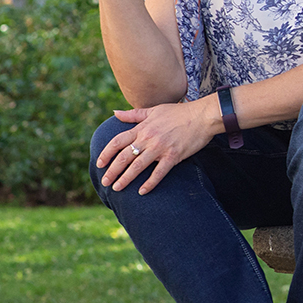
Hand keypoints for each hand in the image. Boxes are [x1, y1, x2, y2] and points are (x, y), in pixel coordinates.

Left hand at [94, 97, 219, 193]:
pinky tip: (142, 192)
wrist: (202, 116)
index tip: (99, 164)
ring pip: (138, 166)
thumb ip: (134, 114)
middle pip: (124, 157)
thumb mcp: (154, 110)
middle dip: (112, 171)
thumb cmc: (179, 112)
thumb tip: (115, 113)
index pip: (117, 142)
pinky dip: (150, 183)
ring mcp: (160, 148)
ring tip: (117, 188)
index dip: (106, 154)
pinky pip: (159, 172)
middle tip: (105, 182)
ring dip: (126, 178)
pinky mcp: (174, 156)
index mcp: (142, 128)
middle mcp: (148, 139)